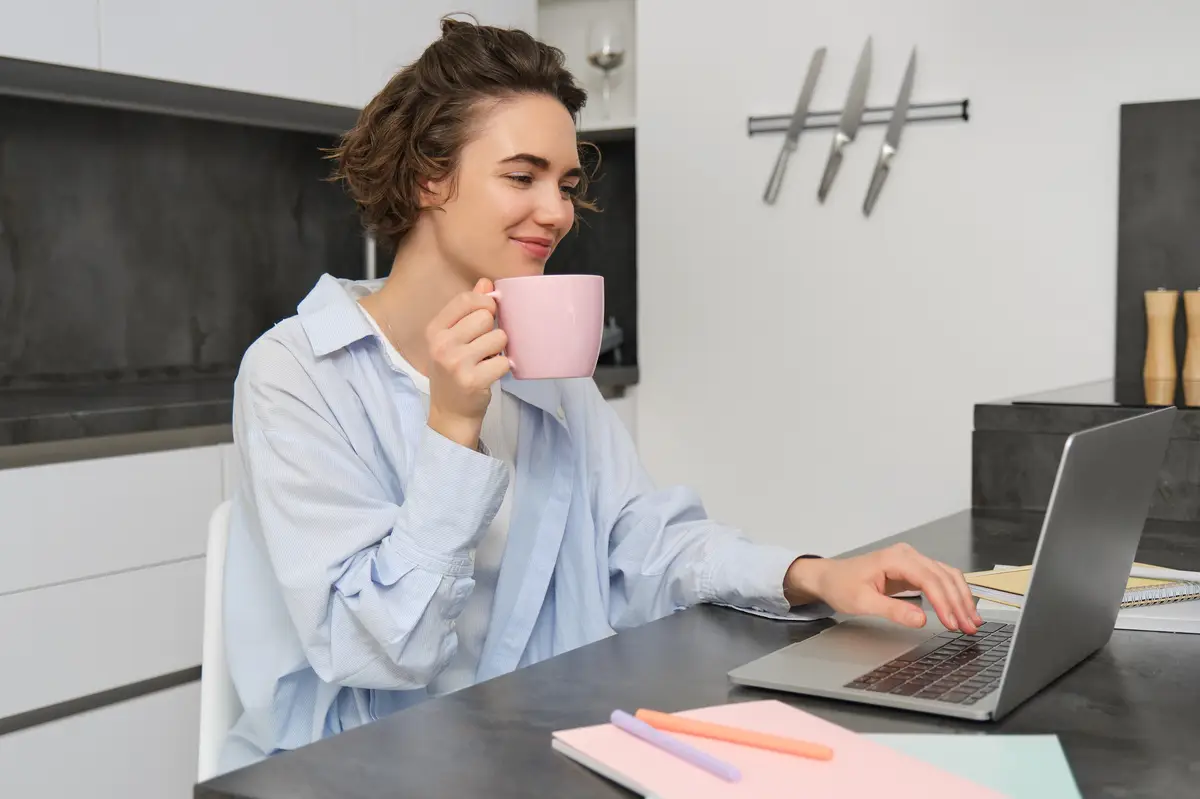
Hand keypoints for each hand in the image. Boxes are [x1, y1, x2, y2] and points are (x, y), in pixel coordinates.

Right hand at [426, 278, 510, 448]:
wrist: (450, 413)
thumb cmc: (454, 372)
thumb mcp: (453, 339)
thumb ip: (468, 309)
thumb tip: (486, 283)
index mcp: (435, 330)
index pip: (466, 299)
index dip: (485, 303)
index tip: (489, 315)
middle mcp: (442, 344)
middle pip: (486, 317)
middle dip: (492, 330)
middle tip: (484, 348)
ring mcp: (455, 363)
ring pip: (499, 337)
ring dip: (499, 350)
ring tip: (486, 361)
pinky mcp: (472, 380)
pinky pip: (503, 362)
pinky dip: (503, 368)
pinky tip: (491, 374)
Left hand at [784, 543, 982, 633]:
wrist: (829, 577)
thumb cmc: (841, 586)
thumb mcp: (863, 602)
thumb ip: (893, 610)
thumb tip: (921, 620)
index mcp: (896, 559)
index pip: (930, 580)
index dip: (945, 603)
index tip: (953, 624)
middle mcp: (907, 555)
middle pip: (944, 578)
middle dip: (959, 603)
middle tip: (970, 627)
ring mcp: (912, 560)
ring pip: (947, 576)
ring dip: (961, 598)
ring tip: (971, 621)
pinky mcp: (913, 569)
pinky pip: (940, 579)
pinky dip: (952, 594)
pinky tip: (960, 609)